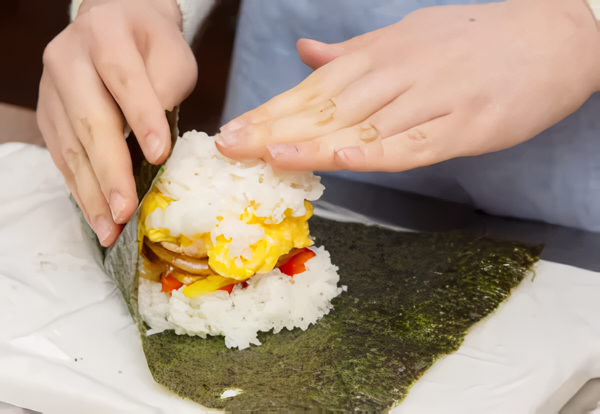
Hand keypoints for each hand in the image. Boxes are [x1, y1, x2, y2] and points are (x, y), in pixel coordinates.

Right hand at [37, 0, 196, 245]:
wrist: (115, 26)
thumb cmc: (151, 47)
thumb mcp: (173, 58)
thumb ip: (166, 92)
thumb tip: (154, 147)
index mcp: (106, 34)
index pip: (124, 80)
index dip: (142, 119)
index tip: (159, 157)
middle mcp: (68, 59)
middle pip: (90, 120)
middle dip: (111, 171)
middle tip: (126, 211)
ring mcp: (51, 89)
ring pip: (70, 146)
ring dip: (92, 192)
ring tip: (110, 229)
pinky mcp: (48, 115)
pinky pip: (62, 157)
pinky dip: (80, 189)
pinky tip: (96, 215)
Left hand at [216, 0, 599, 172]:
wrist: (557, 33)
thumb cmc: (479, 40)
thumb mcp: (409, 36)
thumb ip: (354, 53)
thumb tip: (306, 55)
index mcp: (382, 53)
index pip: (314, 88)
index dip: (270, 111)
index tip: (234, 130)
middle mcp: (399, 73)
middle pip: (325, 107)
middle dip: (273, 128)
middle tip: (229, 148)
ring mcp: (431, 98)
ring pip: (360, 125)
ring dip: (309, 142)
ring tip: (264, 157)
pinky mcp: (465, 125)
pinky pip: (411, 144)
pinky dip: (372, 153)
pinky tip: (337, 161)